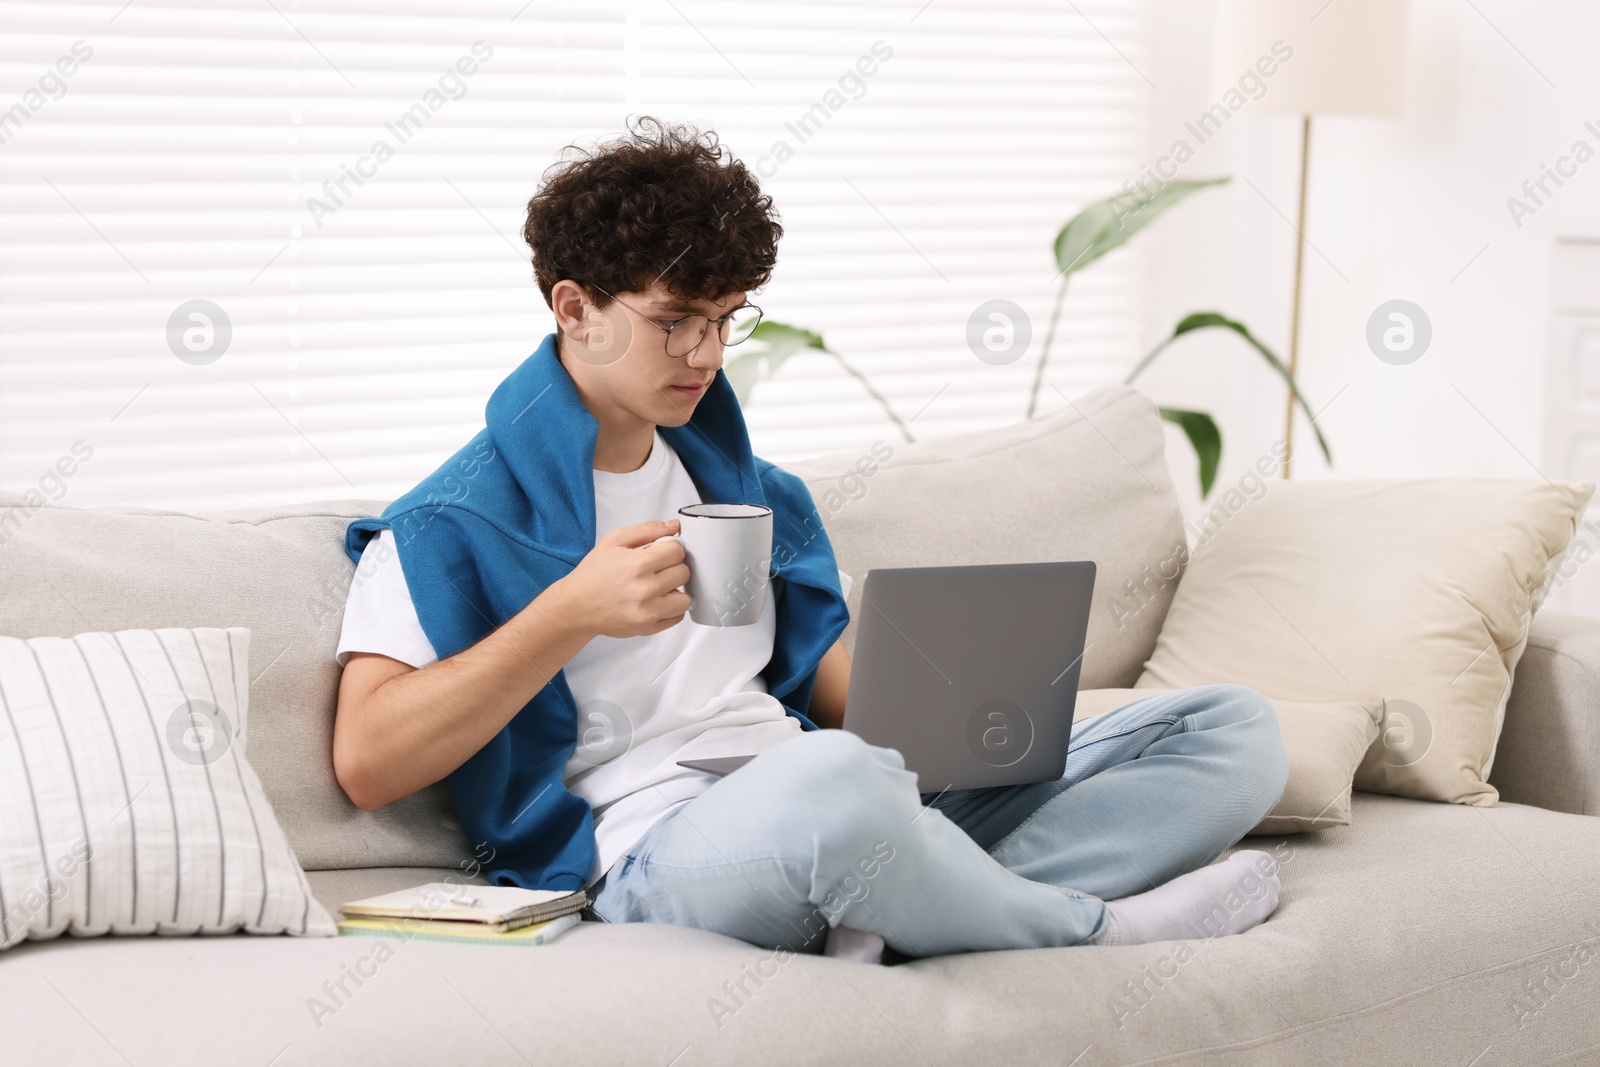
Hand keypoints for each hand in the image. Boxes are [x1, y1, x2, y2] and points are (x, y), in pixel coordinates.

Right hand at [553, 519, 691, 638]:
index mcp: (637, 565)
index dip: (670, 549)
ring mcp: (648, 612)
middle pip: (684, 573)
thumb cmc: (593, 574)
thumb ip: (647, 530)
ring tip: (659, 587)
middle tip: (657, 569)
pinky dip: (671, 608)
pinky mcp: (648, 628)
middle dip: (673, 567)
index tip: (661, 552)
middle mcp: (645, 590)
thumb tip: (674, 526)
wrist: (576, 606)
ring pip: (685, 598)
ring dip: (675, 591)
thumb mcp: (614, 540)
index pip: (677, 551)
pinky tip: (656, 601)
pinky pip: (678, 617)